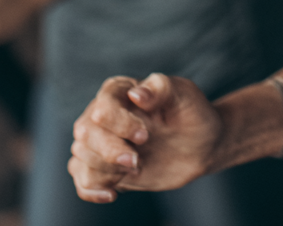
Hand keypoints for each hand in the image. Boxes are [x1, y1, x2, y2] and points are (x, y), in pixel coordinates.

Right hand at [70, 74, 221, 202]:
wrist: (201, 144)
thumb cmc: (192, 113)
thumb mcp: (184, 95)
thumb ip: (161, 88)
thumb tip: (136, 94)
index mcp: (121, 90)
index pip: (102, 106)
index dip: (120, 124)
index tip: (145, 135)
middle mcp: (105, 114)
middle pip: (85, 133)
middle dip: (109, 151)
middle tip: (136, 161)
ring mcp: (102, 141)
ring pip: (81, 156)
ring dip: (106, 169)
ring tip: (136, 168)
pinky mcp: (104, 166)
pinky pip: (81, 178)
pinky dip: (91, 189)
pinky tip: (112, 193)